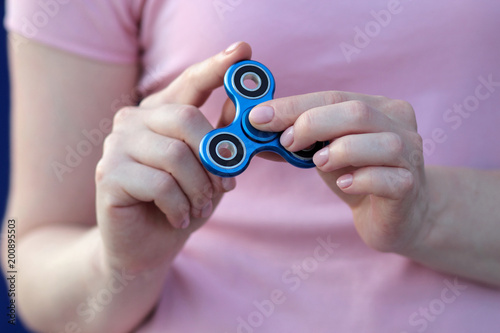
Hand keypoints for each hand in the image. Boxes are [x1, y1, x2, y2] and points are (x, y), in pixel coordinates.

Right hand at [95, 42, 250, 272]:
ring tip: (199, 207)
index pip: (190, 82)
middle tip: (224, 185)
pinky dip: (180, 206)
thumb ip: (224, 138)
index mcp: (160, 113)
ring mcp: (116, 145)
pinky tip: (179, 218)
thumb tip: (246, 106)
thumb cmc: (180, 203)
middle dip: (215, 157)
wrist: (146, 248)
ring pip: (176, 156)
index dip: (216, 67)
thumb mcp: (210, 170)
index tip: (243, 50)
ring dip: (199, 189)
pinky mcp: (107, 174)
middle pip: (187, 119)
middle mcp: (133, 120)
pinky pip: (160, 185)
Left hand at [249, 91, 430, 253]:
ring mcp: (409, 156)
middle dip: (312, 124)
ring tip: (318, 163)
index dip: (294, 105)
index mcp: (378, 107)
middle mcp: (399, 125)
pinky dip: (359, 179)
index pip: (333, 96)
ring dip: (339, 151)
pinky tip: (343, 185)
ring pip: (379, 142)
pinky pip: (386, 179)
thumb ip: (297, 140)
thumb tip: (255, 132)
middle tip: (286, 143)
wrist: (397, 215)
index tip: (259, 118)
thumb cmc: (359, 175)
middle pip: (356, 112)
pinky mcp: (408, 187)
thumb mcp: (326, 152)